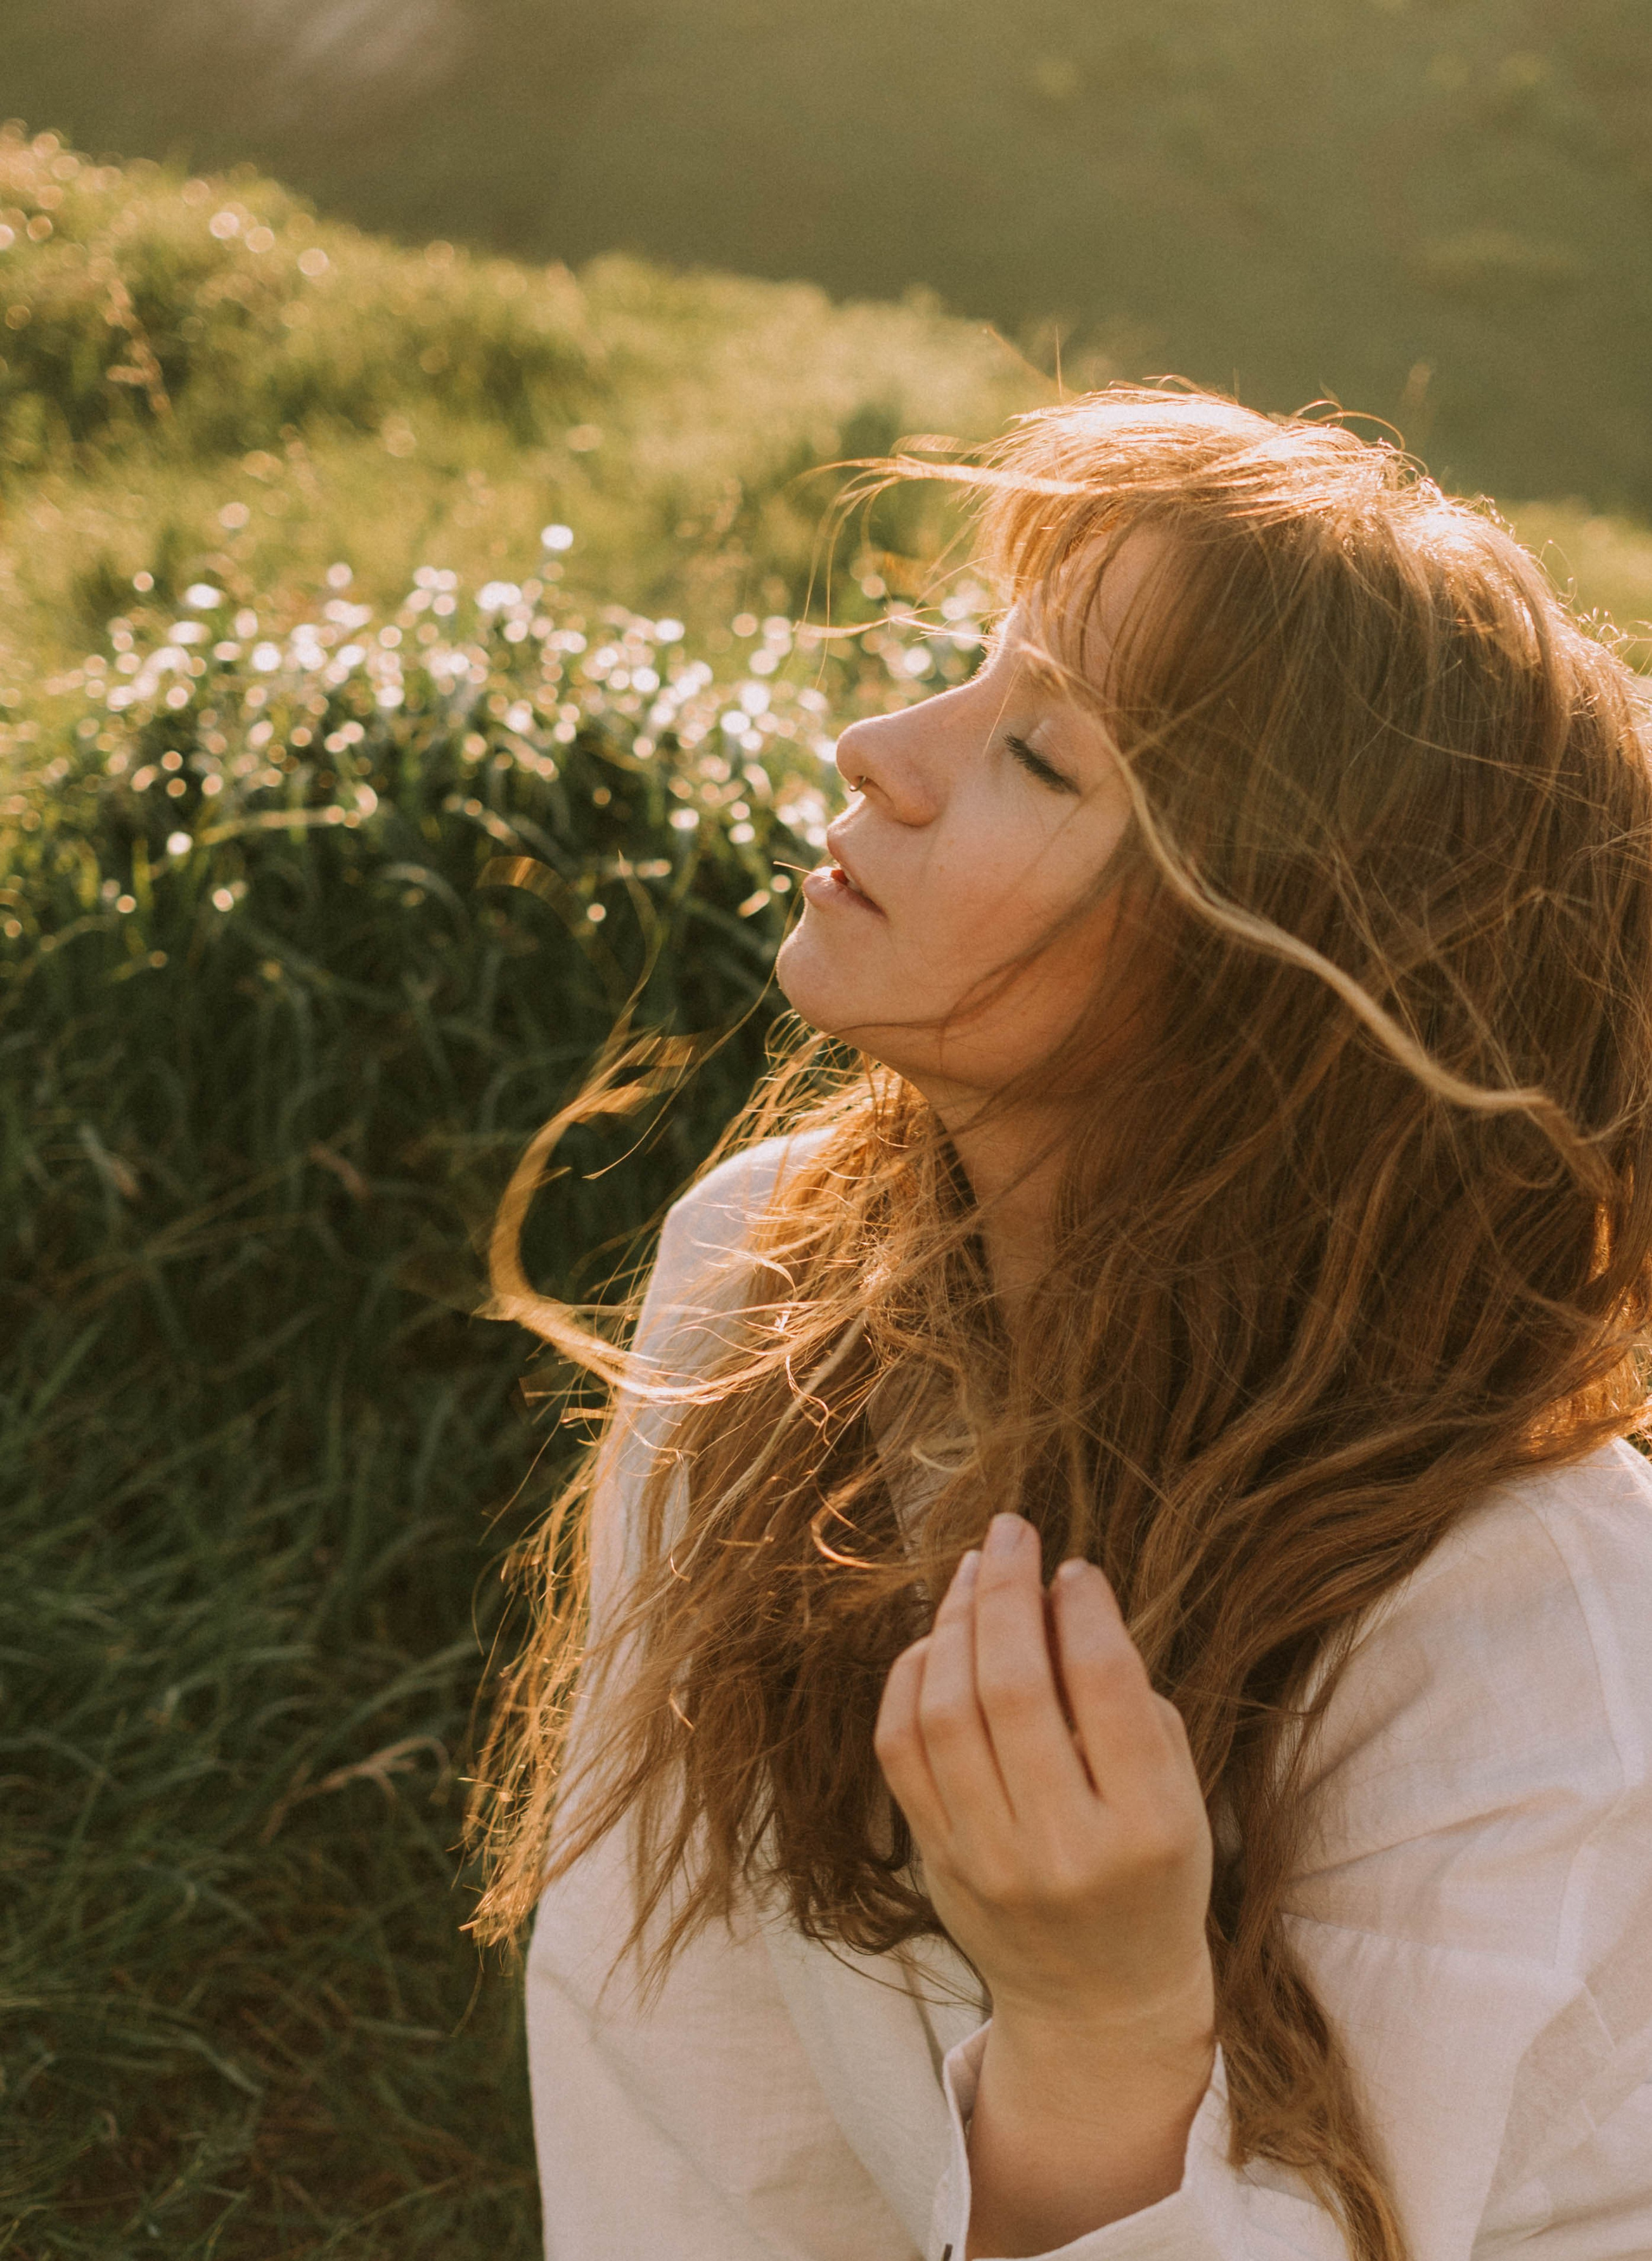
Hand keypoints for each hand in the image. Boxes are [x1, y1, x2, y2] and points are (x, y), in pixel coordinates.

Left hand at [875, 1512, 1215, 2249]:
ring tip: (975, 1570)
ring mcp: (988, 1860)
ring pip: (945, 1711)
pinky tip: (935, 1637)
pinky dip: (910, 1678)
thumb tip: (1054, 1596)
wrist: (1100, 2002)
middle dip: (1008, 1590)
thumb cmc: (1153, 1873)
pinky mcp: (935, 1862)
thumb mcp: (1176, 1795)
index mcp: (1148, 1827)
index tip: (1073, 1567)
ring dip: (956, 1622)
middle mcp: (1062, 1847)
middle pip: (1011, 1687)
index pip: (1103, 1685)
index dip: (1082, 1607)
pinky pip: (900, 1749)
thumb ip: (1126, 1702)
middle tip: (1011, 1531)